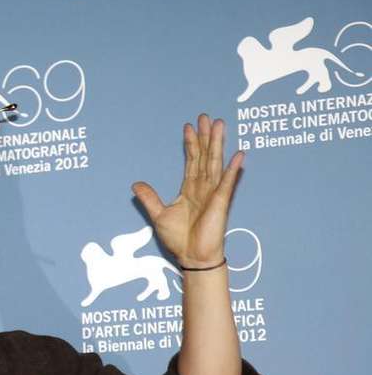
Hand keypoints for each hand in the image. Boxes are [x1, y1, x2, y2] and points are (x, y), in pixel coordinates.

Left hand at [131, 114, 243, 268]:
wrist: (192, 257)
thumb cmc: (179, 239)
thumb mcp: (158, 215)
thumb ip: (149, 198)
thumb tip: (135, 184)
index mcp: (189, 189)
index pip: (191, 161)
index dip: (190, 144)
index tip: (189, 127)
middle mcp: (203, 188)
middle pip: (205, 156)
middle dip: (205, 137)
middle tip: (206, 117)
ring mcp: (213, 193)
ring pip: (215, 163)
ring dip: (218, 144)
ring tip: (220, 125)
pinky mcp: (221, 202)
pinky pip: (227, 183)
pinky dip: (233, 169)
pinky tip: (239, 155)